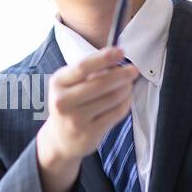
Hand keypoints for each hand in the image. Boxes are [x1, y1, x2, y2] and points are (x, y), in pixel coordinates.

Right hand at [37, 46, 139, 164]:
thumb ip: (88, 72)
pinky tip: (126, 99)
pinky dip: (126, 103)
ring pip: (111, 98)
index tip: (120, 51)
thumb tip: (116, 60)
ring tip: (128, 85)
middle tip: (134, 70)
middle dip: (122, 74)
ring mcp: (76, 119)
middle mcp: (63, 101)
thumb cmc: (69, 105)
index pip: (83, 67)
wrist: (60, 139)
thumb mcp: (68, 85)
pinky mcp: (90, 132)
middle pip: (100, 83)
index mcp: (58, 83)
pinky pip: (116, 113)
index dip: (104, 58)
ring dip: (126, 89)